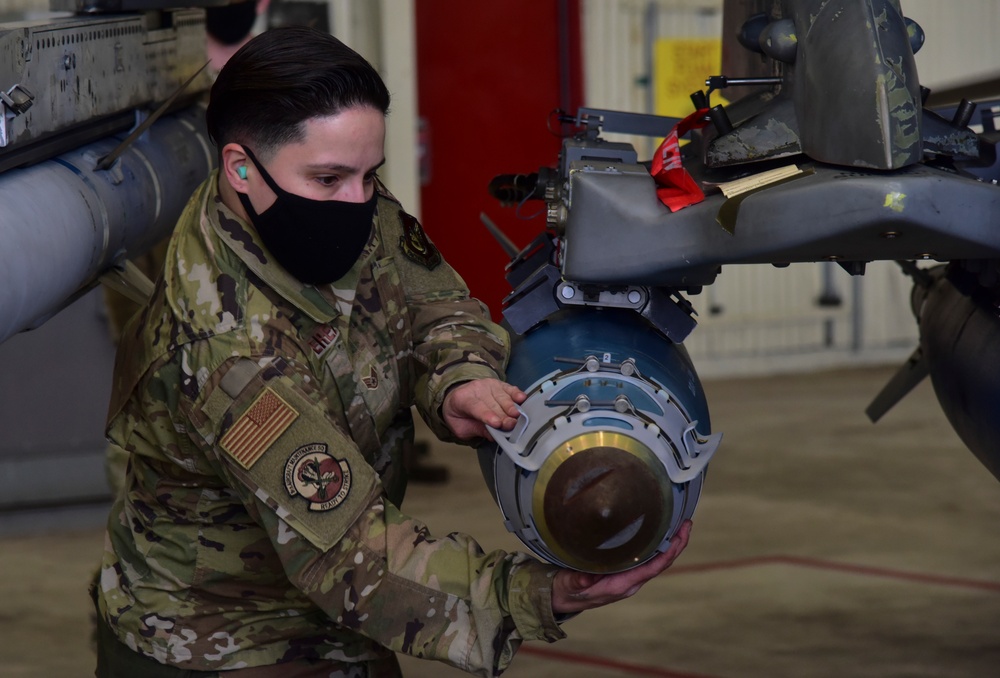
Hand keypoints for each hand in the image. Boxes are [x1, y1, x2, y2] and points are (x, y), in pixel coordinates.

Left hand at [442, 378, 526, 439]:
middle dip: (503, 415)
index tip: (497, 424)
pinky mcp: (499, 384)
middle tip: (511, 425)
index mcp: (463, 399)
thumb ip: (476, 430)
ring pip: (502, 397)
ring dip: (511, 407)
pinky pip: (509, 388)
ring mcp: (489, 385)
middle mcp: (476, 389)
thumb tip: (493, 436)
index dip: (488, 415)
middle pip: (493, 404)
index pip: (477, 407)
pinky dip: (516, 393)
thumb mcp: (461, 427)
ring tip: (517, 416)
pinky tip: (522, 398)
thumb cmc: (460, 415)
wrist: (458, 397)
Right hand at [551, 521, 691, 614]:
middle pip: (661, 563)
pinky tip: (659, 531)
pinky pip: (647, 558)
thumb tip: (586, 578)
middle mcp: (630, 581)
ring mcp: (629, 576)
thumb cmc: (567, 590)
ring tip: (679, 523)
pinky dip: (657, 544)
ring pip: (656, 560)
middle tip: (686, 523)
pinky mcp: (625, 571)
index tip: (680, 536)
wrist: (563, 599)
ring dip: (669, 544)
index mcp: (621, 585)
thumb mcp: (569, 585)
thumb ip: (578, 581)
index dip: (669, 552)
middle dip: (676, 544)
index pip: (653, 568)